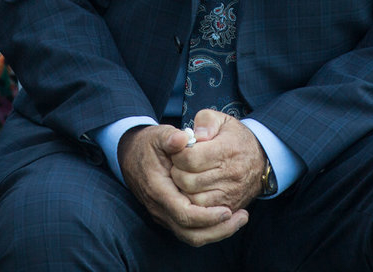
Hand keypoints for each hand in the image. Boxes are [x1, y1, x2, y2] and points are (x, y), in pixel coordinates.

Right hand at [118, 124, 247, 246]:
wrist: (130, 155)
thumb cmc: (148, 145)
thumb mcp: (158, 135)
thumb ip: (170, 137)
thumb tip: (182, 138)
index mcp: (158, 190)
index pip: (183, 214)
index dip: (206, 216)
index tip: (227, 210)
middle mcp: (160, 208)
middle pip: (189, 233)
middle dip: (218, 230)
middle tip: (242, 217)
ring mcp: (163, 215)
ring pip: (191, 237)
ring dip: (217, 232)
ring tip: (240, 219)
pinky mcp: (169, 216)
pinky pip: (190, 231)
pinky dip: (209, 228)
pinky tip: (226, 217)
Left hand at [167, 109, 266, 210]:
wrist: (261, 160)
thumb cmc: (235, 138)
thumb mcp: (222, 120)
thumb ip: (205, 122)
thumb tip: (195, 135)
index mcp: (226, 149)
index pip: (190, 158)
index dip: (178, 154)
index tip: (179, 151)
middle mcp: (230, 174)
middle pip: (188, 180)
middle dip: (176, 172)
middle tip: (178, 165)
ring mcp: (230, 193)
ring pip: (192, 199)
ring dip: (182, 189)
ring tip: (185, 177)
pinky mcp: (230, 207)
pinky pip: (203, 212)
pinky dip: (193, 202)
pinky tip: (193, 190)